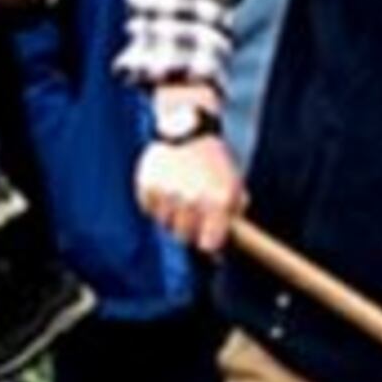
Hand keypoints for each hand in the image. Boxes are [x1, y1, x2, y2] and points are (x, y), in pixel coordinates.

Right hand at [134, 121, 244, 252]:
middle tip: (192, 216)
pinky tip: (166, 188)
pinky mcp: (148, 185)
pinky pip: (149, 209)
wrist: (189, 131)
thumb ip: (232, 215)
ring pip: (164, 224)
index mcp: (217, 202)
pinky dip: (156, 204)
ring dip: (171, 217)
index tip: (207, 238)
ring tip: (180, 198)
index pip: (208, 244)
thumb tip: (222, 249)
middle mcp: (191, 200)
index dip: (208, 243)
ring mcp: (167, 193)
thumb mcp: (234, 186)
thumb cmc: (215, 162)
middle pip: (183, 237)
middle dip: (189, 230)